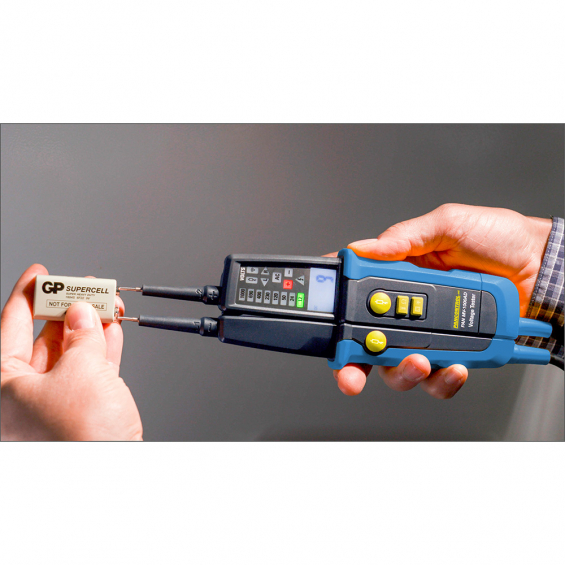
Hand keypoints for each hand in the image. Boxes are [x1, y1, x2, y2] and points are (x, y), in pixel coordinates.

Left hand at [1, 264, 142, 439]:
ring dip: (90, 326)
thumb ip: (82, 335)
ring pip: (71, 352)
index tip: (41, 273)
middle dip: (66, 309)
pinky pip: (91, 369)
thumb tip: (84, 313)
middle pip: (43, 337)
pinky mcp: (84, 410)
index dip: (29, 295)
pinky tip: (112, 329)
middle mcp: (24, 395)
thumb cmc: (83, 437)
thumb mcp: (81, 370)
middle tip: (83, 286)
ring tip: (105, 302)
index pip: (12, 326)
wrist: (117, 476)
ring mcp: (55, 403)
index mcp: (3, 386)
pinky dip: (103, 347)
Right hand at [329, 204, 551, 398]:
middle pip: (368, 344)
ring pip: (399, 368)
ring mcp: (431, 334)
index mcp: (397, 277)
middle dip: (355, 365)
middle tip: (356, 370)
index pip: (355, 299)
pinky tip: (456, 366)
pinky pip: (440, 378)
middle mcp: (409, 309)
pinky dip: (445, 379)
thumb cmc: (497, 238)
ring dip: (403, 372)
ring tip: (420, 360)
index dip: (335, 318)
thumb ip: (404, 238)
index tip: (327, 332)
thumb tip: (364, 248)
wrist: (544, 265)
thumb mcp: (446, 225)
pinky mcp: (455, 352)